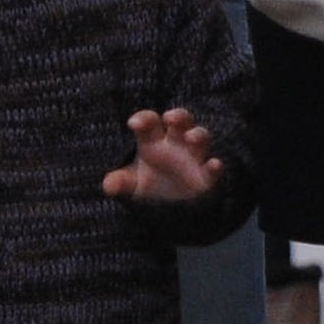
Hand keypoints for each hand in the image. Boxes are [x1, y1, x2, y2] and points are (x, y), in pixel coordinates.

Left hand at [102, 106, 222, 206]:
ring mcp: (194, 156)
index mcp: (154, 139)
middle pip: (180, 120)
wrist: (172, 206)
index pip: (150, 122)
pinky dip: (215, 166)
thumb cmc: (150, 183)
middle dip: (177, 116)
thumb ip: (120, 182)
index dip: (144, 119)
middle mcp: (176, 142)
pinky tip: (214, 164)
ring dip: (198, 135)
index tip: (134, 124)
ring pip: (201, 136)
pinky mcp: (207, 176)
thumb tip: (108, 186)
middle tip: (169, 118)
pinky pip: (214, 168)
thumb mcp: (132, 183)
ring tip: (191, 137)